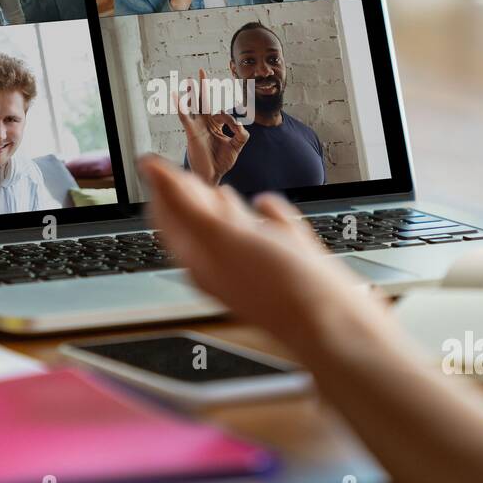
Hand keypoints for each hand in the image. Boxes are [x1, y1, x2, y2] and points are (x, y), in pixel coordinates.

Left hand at [139, 154, 386, 354]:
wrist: (332, 319)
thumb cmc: (277, 285)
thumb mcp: (221, 236)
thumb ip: (185, 203)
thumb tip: (150, 170)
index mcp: (200, 260)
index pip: (168, 220)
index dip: (162, 190)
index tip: (158, 162)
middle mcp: (226, 265)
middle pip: (199, 226)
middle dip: (191, 198)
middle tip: (184, 173)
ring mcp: (259, 266)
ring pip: (236, 232)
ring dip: (226, 210)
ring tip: (220, 191)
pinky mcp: (290, 265)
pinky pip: (273, 235)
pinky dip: (268, 218)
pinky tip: (268, 206)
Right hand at [176, 68, 249, 184]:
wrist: (211, 175)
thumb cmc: (221, 161)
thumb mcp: (237, 146)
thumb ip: (242, 134)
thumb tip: (240, 123)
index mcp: (216, 124)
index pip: (223, 111)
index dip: (231, 116)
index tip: (236, 128)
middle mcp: (205, 122)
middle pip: (204, 100)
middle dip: (203, 85)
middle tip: (201, 70)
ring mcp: (197, 126)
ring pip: (194, 105)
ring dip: (191, 92)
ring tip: (188, 80)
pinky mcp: (191, 131)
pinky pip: (185, 116)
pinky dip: (180, 106)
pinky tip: (176, 96)